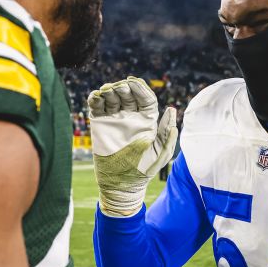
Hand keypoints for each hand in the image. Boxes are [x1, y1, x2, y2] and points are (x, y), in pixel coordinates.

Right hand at [87, 77, 177, 216]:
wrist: (120, 184)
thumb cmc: (144, 171)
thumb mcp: (160, 154)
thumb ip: (167, 134)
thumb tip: (172, 110)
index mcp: (148, 121)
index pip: (146, 98)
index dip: (140, 88)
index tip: (133, 82)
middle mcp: (131, 117)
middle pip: (128, 94)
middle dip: (123, 88)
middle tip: (119, 88)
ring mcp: (115, 119)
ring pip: (112, 97)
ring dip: (109, 90)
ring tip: (107, 91)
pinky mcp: (100, 124)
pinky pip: (97, 107)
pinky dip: (95, 98)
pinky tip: (96, 96)